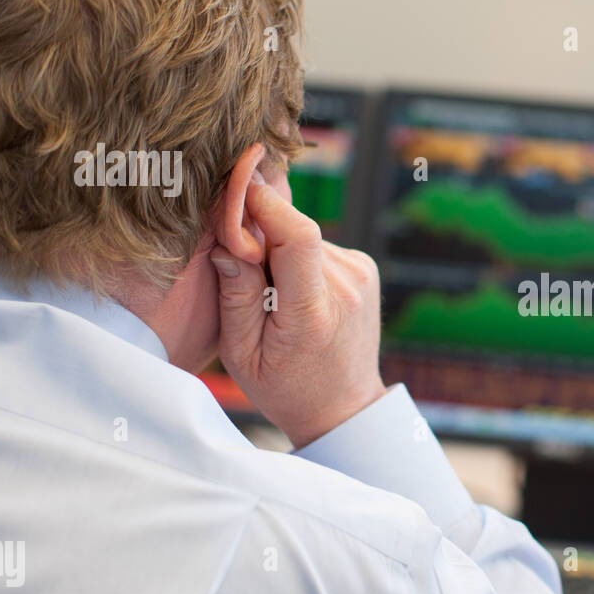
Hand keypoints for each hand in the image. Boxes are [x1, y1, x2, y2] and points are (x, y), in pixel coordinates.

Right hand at [210, 172, 386, 447]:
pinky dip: (297, 257)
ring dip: (278, 249)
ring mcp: (361, 274)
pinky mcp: (365, 267)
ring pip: (304, 236)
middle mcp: (346, 287)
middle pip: (294, 230)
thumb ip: (235, 295)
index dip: (263, 203)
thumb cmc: (286, 388)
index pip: (296, 235)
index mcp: (313, 311)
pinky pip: (318, 246)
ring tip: (269, 292)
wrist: (343, 406)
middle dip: (259, 231)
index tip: (234, 186)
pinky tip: (291, 291)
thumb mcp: (242, 353)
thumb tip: (227, 238)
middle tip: (235, 260)